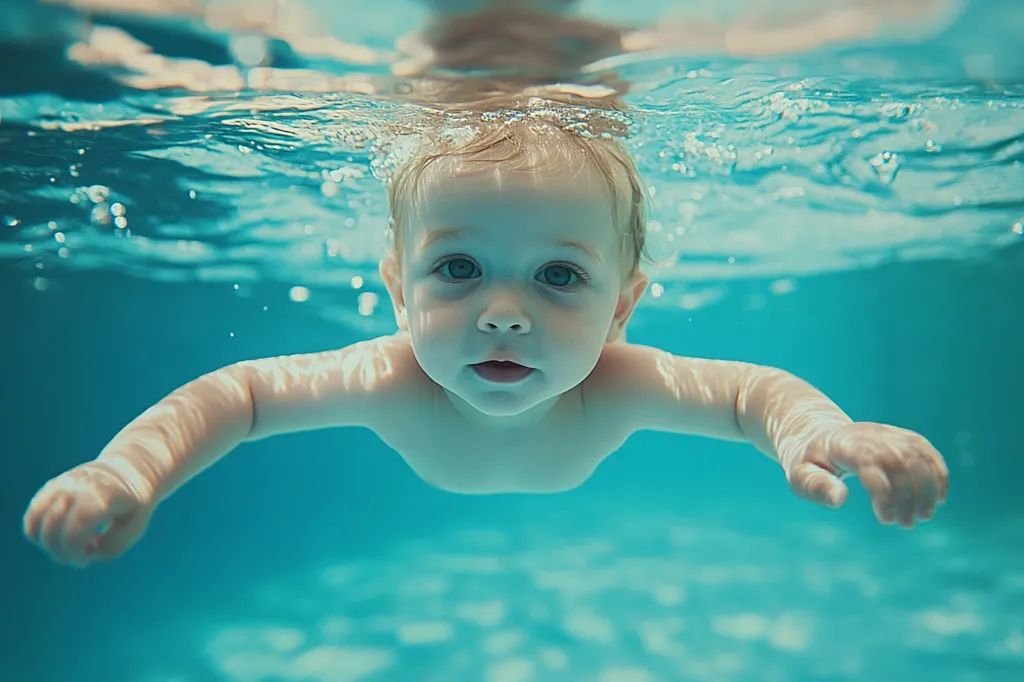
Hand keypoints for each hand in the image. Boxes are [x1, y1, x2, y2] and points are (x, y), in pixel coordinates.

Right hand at [23, 461, 154, 566]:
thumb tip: (85, 553)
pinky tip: (62, 534)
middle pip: (52, 529)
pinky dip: (39, 533)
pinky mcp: (51, 487)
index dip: (74, 553)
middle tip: (81, 555)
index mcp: (103, 496)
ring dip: (48, 544)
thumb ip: (112, 547)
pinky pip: (32, 516)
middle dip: (62, 553)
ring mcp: (62, 484)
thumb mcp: (135, 527)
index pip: (74, 530)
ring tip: (72, 543)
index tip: (86, 559)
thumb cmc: (134, 504)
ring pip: (35, 521)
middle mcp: (78, 487)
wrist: (130, 469)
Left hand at [786, 422, 948, 527]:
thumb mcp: (799, 475)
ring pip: (917, 456)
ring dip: (926, 489)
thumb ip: (817, 486)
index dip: (884, 492)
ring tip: (922, 517)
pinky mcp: (901, 437)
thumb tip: (841, 499)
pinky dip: (937, 474)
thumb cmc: (809, 462)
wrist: (818, 436)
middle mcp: (869, 434)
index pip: (870, 462)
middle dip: (908, 495)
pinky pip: (927, 451)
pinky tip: (938, 499)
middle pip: (899, 460)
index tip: (886, 519)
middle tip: (905, 524)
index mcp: (843, 444)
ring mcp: (887, 433)